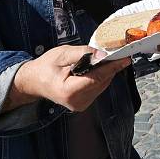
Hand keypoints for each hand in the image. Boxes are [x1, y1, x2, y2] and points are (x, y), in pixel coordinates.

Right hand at [9, 45, 130, 111]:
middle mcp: (77, 102)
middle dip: (110, 67)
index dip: (112, 67)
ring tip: (105, 59)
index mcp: (69, 91)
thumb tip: (102, 55)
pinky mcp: (83, 104)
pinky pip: (98, 88)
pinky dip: (100, 77)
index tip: (125, 58)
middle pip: (102, 82)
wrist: (34, 82)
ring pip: (102, 85)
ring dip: (106, 72)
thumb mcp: (62, 54)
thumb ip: (83, 53)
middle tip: (117, 53)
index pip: (97, 78)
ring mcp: (80, 105)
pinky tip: (96, 68)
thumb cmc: (46, 66)